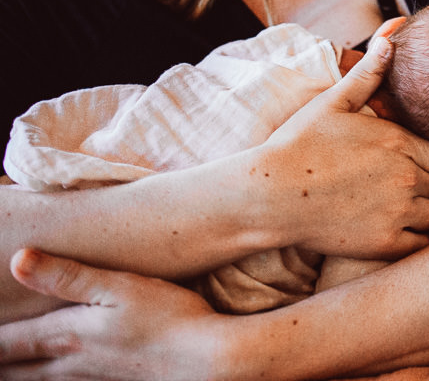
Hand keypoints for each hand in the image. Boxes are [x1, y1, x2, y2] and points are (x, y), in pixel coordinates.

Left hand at [0, 249, 224, 379]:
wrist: (210, 358)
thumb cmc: (169, 316)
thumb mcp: (119, 285)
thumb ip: (67, 275)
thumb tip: (18, 259)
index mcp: (66, 335)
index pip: (6, 343)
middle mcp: (70, 365)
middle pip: (14, 371)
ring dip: (17, 376)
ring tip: (9, 367)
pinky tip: (60, 374)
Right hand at [249, 36, 428, 260]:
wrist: (271, 193)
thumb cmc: (300, 144)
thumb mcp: (334, 102)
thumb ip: (369, 74)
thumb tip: (393, 39)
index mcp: (400, 143)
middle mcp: (407, 178)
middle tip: (418, 187)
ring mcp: (397, 212)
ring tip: (413, 212)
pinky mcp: (383, 243)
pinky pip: (420, 245)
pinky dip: (419, 241)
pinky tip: (408, 236)